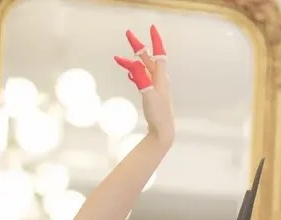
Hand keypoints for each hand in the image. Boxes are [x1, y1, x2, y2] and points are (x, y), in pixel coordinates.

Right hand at [114, 25, 173, 146]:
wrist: (163, 131)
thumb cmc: (158, 115)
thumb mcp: (149, 96)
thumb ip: (142, 80)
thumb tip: (135, 64)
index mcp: (161, 78)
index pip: (159, 54)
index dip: (156, 40)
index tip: (152, 28)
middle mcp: (159, 80)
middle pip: (148, 59)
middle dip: (137, 47)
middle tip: (128, 34)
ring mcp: (156, 87)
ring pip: (143, 69)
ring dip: (131, 63)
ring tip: (117, 59)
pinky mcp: (152, 95)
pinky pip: (143, 79)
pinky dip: (136, 74)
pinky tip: (130, 74)